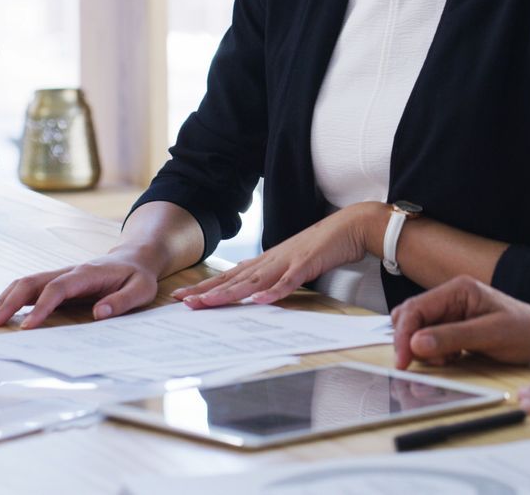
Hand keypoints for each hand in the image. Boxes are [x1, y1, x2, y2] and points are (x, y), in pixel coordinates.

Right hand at [0, 248, 163, 328]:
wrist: (135, 257)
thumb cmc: (137, 276)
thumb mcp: (141, 289)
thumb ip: (122, 301)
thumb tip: (100, 314)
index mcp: (88, 273)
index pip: (58, 288)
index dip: (41, 307)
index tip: (27, 327)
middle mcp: (69, 271)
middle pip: (33, 281)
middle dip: (11, 301)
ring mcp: (61, 274)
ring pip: (27, 282)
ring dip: (6, 299)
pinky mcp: (57, 281)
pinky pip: (30, 287)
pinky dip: (13, 298)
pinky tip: (2, 312)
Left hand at [170, 202, 380, 308]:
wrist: (348, 226)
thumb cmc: (320, 245)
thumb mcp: (289, 262)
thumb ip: (270, 274)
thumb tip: (251, 285)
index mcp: (266, 261)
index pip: (229, 276)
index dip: (206, 287)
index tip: (182, 297)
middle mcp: (270, 261)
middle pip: (233, 279)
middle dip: (207, 291)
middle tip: (181, 301)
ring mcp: (286, 262)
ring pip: (253, 282)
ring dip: (229, 293)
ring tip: (207, 303)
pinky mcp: (305, 266)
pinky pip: (287, 283)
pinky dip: (273, 293)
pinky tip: (258, 302)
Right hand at [390, 276, 529, 373]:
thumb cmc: (525, 332)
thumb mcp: (491, 334)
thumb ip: (453, 337)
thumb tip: (417, 343)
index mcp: (458, 288)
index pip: (416, 308)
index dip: (404, 335)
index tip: (403, 361)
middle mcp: (451, 297)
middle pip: (411, 318)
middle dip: (411, 342)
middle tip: (422, 364)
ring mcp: (451, 313)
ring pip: (418, 331)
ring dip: (424, 350)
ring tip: (448, 361)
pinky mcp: (454, 329)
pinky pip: (430, 341)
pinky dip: (434, 354)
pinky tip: (452, 360)